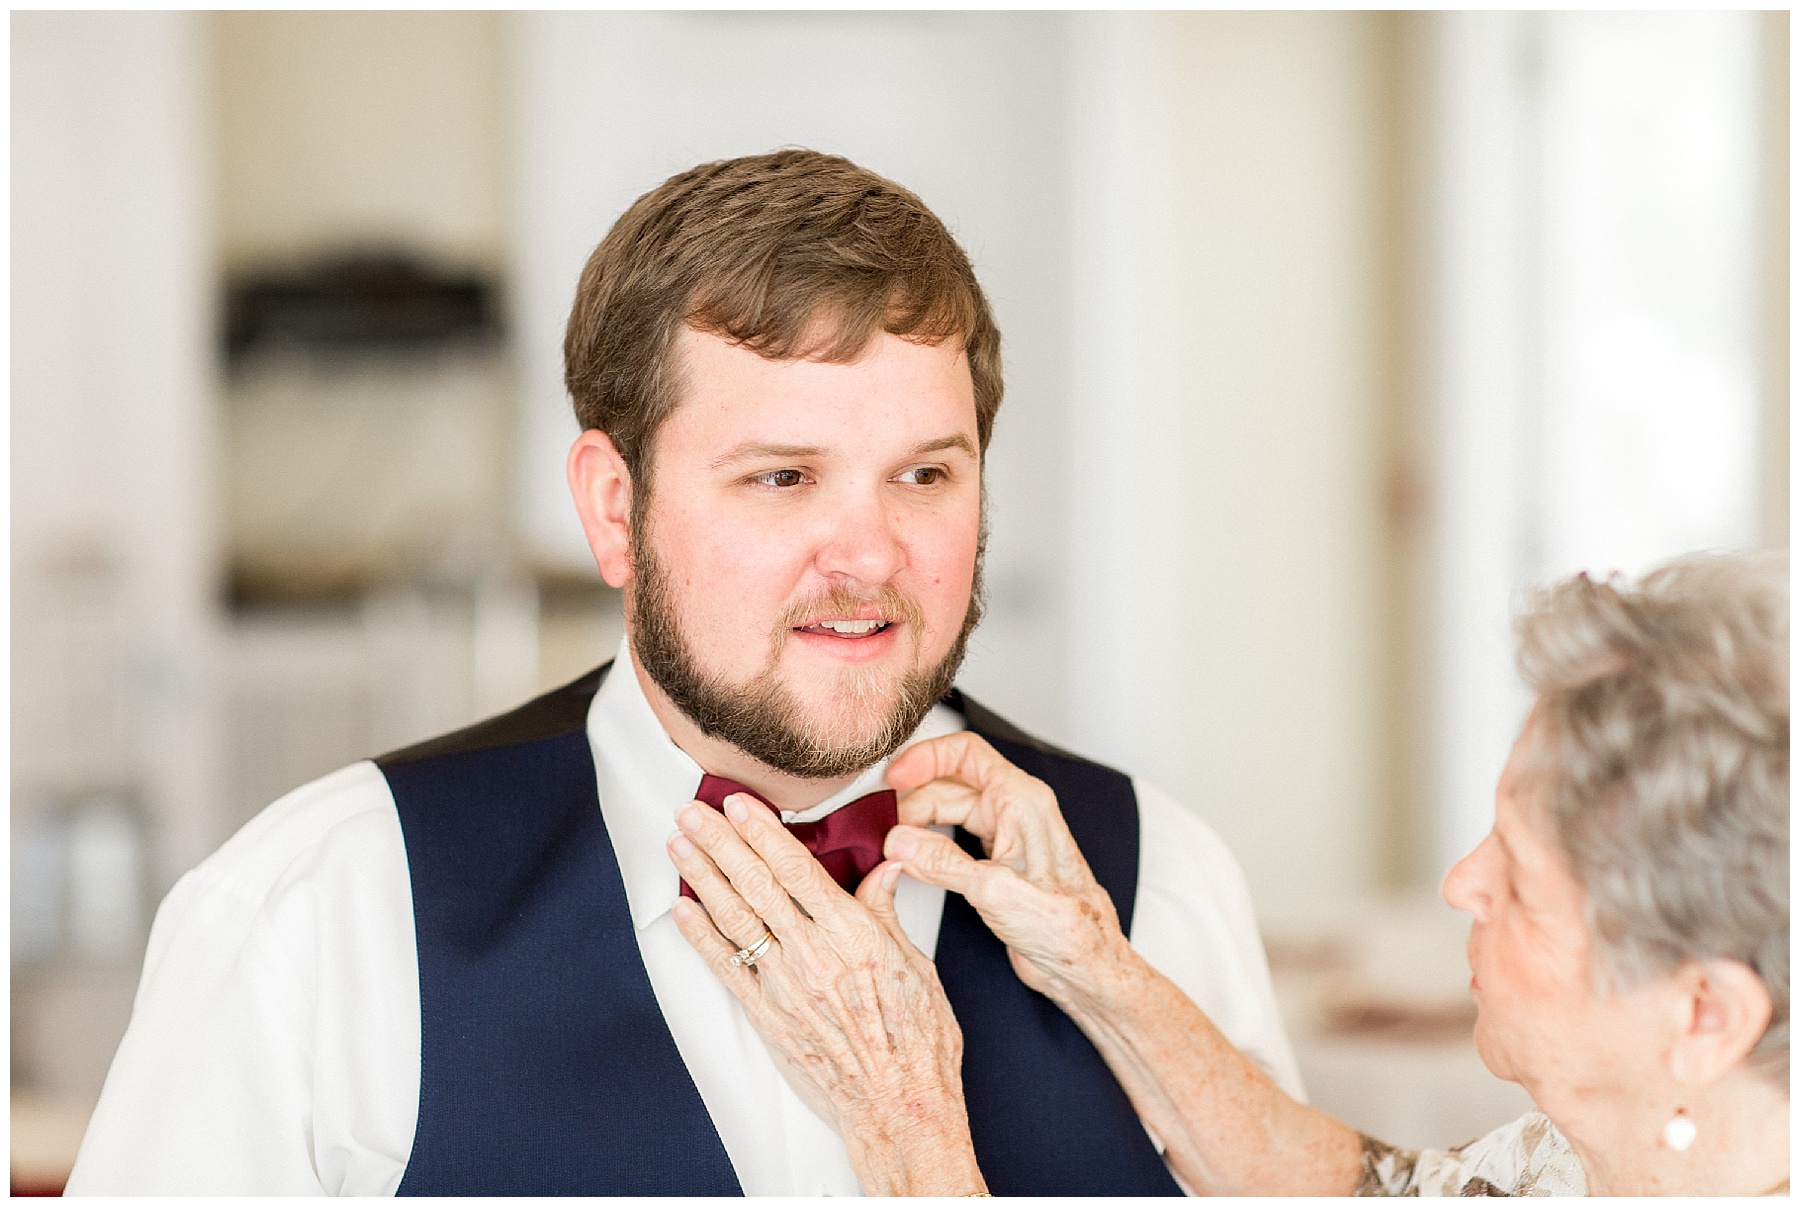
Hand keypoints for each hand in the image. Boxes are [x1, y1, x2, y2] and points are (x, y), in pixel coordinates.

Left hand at [667, 793, 985, 1195]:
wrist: (899, 1105)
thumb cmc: (918, 1040)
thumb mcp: (915, 964)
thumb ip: (886, 912)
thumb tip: (884, 867)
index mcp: (852, 933)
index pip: (796, 868)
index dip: (762, 832)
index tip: (739, 803)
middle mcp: (812, 954)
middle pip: (756, 884)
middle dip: (720, 842)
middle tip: (692, 811)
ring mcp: (785, 985)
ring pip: (734, 918)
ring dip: (702, 877)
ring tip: (678, 845)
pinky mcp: (768, 1016)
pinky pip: (727, 967)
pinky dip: (701, 936)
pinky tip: (682, 909)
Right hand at [883, 732, 1135, 1010]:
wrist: (1086, 965)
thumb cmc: (1067, 929)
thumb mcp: (997, 892)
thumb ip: (944, 863)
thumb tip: (900, 841)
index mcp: (1022, 801)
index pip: (966, 753)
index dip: (924, 757)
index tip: (892, 777)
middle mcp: (1015, 810)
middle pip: (950, 783)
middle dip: (912, 800)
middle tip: (883, 829)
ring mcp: (1006, 835)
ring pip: (950, 811)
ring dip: (918, 824)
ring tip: (891, 846)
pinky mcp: (997, 861)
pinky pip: (955, 838)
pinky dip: (930, 844)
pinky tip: (912, 860)